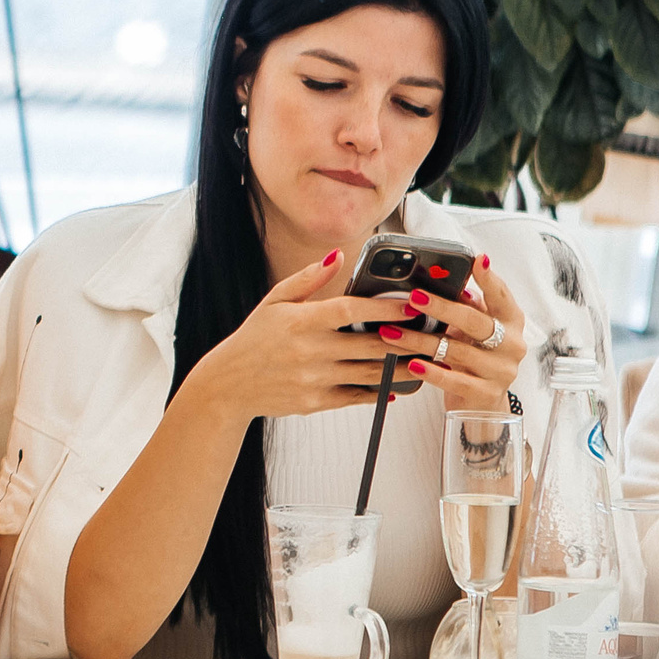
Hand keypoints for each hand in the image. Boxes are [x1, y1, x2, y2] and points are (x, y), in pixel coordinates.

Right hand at [185, 249, 423, 418]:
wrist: (228, 385)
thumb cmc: (253, 340)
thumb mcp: (274, 302)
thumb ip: (308, 279)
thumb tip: (337, 256)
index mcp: (301, 321)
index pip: (352, 310)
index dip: (387, 307)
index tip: (413, 305)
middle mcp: (310, 351)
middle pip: (371, 344)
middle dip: (405, 339)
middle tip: (430, 333)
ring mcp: (315, 379)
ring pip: (371, 373)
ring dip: (400, 367)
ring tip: (423, 360)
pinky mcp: (316, 402)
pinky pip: (357, 397)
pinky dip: (378, 392)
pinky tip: (394, 385)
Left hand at [376, 253, 526, 413]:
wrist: (483, 402)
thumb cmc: (474, 355)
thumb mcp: (473, 328)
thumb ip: (466, 306)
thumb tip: (448, 281)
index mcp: (511, 322)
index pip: (502, 296)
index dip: (490, 278)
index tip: (476, 260)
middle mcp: (512, 345)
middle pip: (475, 322)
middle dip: (441, 307)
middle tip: (414, 298)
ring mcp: (501, 371)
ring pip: (457, 351)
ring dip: (420, 340)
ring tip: (392, 332)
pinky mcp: (485, 393)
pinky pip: (454, 380)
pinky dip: (430, 371)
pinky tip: (412, 363)